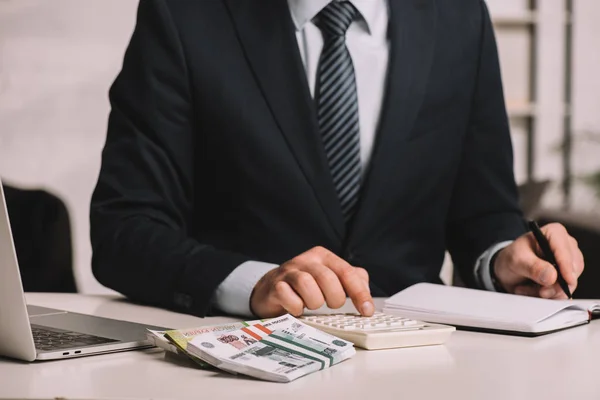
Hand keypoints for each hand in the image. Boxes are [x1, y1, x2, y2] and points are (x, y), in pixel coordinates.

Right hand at [250, 246, 373, 317]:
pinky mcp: (275, 285)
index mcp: (323, 256)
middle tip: (331, 306)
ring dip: (314, 301)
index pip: (347, 272)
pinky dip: (296, 307)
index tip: (367, 311)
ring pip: (307, 284)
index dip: (359, 293)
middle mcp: (306, 260)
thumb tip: (367, 295)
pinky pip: (287, 296)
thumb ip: (352, 282)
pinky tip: (297, 308)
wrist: (272, 289)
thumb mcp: (331, 279)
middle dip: (334, 298)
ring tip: (312, 305)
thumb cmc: (306, 286)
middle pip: (328, 278)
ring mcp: (288, 272)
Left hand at [493, 223, 584, 298]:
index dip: (566, 267)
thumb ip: (533, 267)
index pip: (564, 250)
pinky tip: (533, 291)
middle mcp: (566, 246)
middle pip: (572, 269)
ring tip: (528, 288)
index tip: (566, 281)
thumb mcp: (516, 260)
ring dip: (549, 291)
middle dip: (555, 284)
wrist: (507, 269)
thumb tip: (552, 276)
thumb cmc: (512, 257)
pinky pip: (564, 291)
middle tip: (539, 291)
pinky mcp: (567, 277)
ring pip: (569, 283)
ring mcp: (568, 263)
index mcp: (554, 233)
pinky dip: (549, 295)